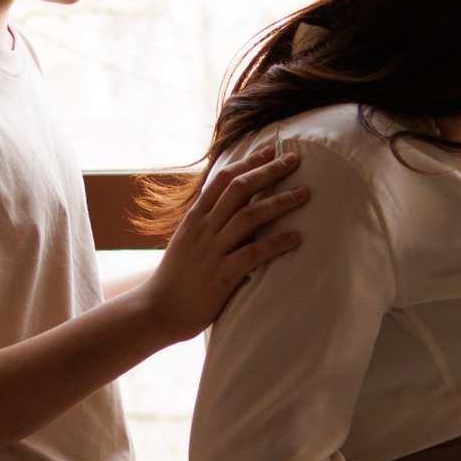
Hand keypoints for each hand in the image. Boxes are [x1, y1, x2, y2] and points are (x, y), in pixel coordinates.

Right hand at [145, 147, 307, 342]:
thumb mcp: (187, 243)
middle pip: (239, 188)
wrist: (156, 310)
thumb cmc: (175, 279)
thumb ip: (207, 226)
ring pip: (249, 216)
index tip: (270, 150)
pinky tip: (297, 238)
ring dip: (280, 202)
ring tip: (304, 193)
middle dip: (269, 171)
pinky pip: (253, 253)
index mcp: (194, 218)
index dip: (248, 162)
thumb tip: (231, 212)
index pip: (222, 179)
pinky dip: (277, 243)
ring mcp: (212, 250)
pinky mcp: (221, 275)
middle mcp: (203, 228)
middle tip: (294, 159)